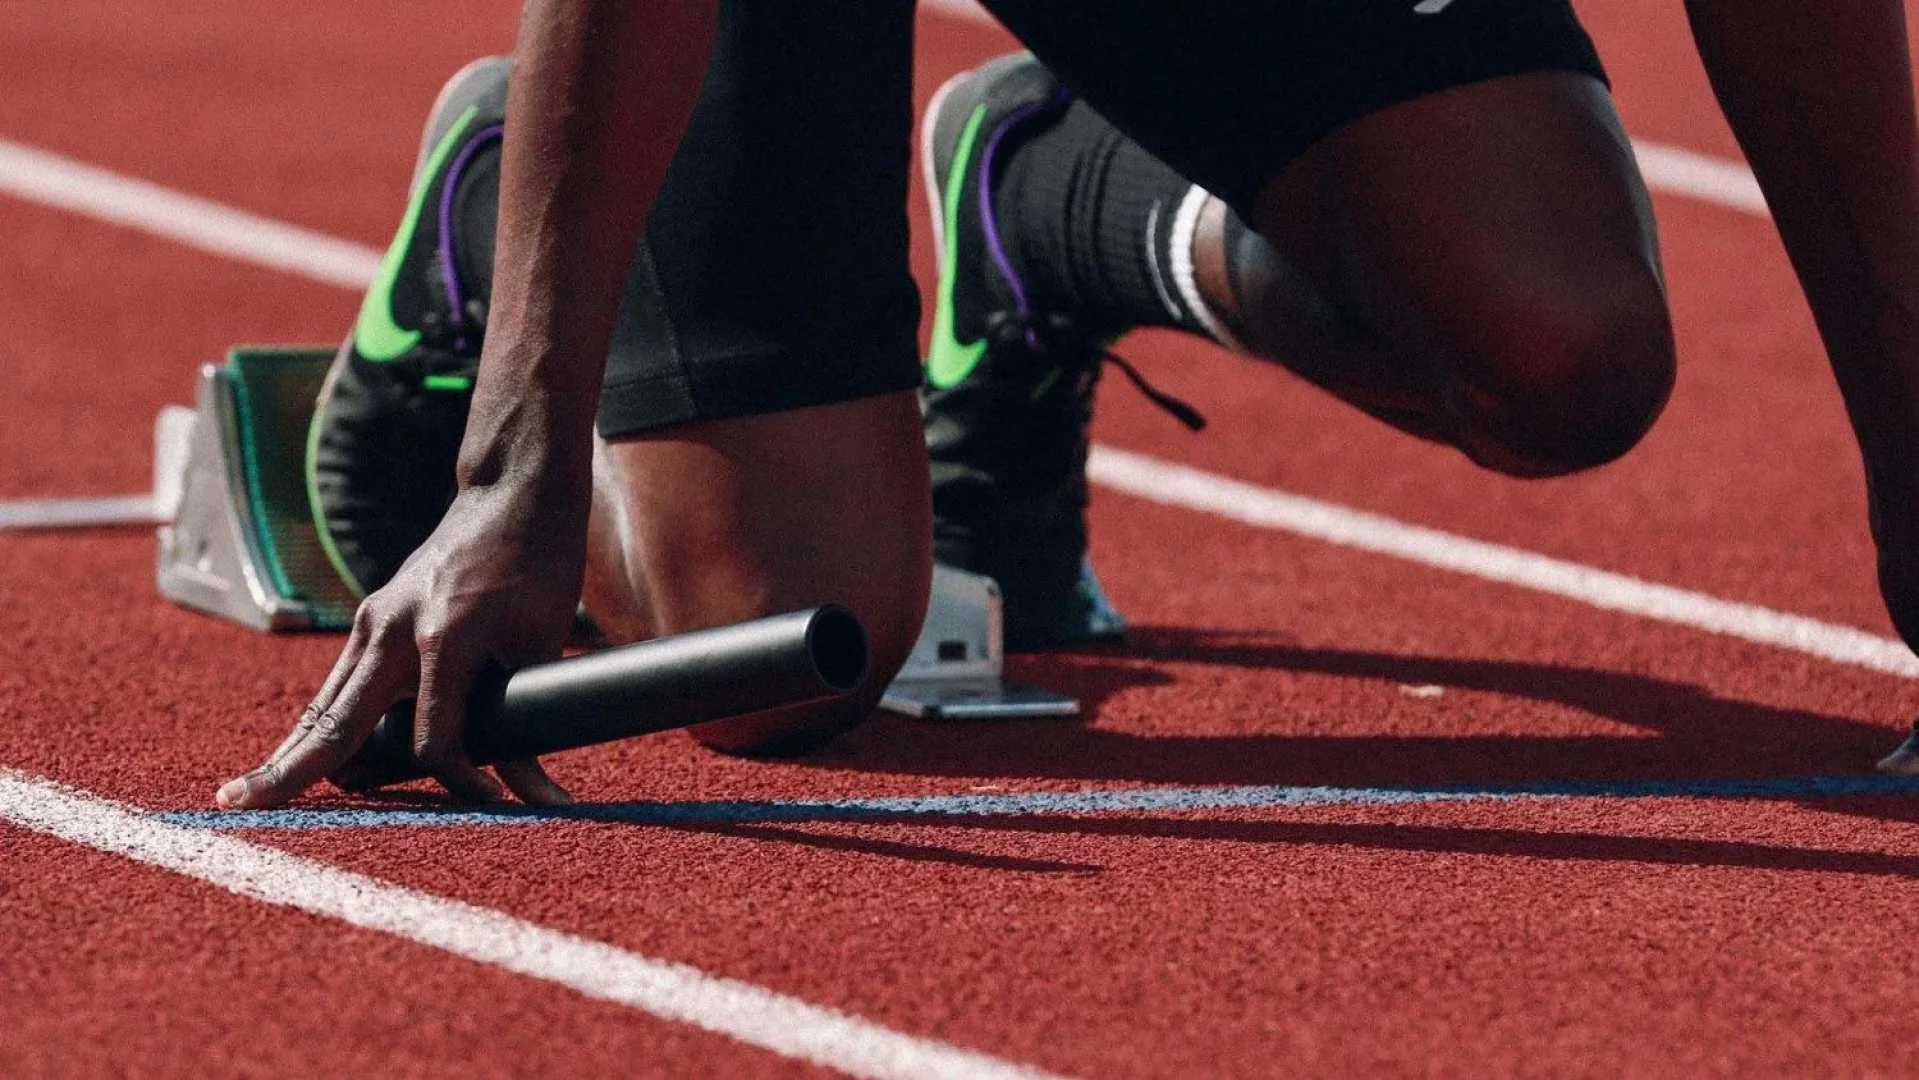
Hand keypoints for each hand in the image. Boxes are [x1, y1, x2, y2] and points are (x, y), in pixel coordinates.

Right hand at [215, 477, 586, 808]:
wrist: (512, 494)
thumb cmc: (539, 565)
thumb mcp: (542, 644)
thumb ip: (531, 719)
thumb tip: (539, 794)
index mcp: (443, 638)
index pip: (434, 741)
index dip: (463, 783)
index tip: (493, 806)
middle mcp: (393, 629)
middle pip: (335, 723)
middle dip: (291, 771)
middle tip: (237, 808)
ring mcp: (375, 620)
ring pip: (325, 704)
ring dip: (294, 751)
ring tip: (250, 795)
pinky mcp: (372, 618)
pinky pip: (339, 682)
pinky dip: (319, 723)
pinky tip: (297, 756)